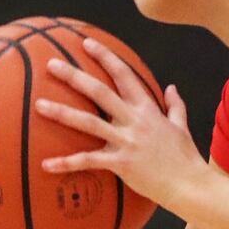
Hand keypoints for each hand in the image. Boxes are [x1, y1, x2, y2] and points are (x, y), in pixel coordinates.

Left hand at [35, 38, 210, 210]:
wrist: (190, 185)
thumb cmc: (185, 158)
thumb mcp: (181, 126)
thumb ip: (175, 106)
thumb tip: (172, 87)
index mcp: (147, 109)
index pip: (124, 75)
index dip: (105, 57)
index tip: (86, 43)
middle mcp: (135, 120)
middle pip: (100, 92)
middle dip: (74, 76)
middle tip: (51, 64)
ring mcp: (127, 141)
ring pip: (89, 122)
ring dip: (62, 113)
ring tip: (39, 105)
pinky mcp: (121, 163)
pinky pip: (88, 161)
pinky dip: (66, 163)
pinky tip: (45, 165)